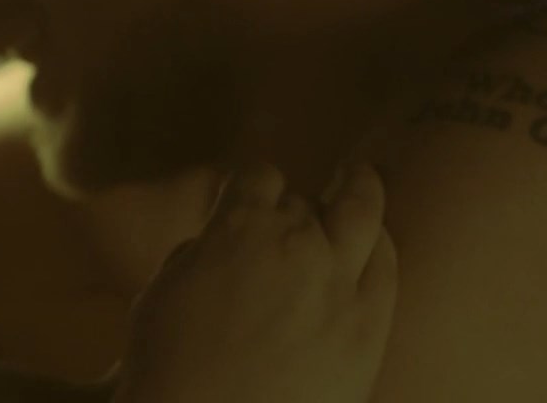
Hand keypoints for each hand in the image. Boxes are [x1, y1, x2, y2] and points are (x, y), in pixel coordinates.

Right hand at [114, 161, 396, 402]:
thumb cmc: (169, 369)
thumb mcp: (161, 293)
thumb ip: (197, 254)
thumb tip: (215, 242)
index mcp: (240, 227)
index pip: (258, 175)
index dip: (253, 183)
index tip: (252, 192)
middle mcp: (295, 242)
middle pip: (304, 201)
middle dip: (294, 207)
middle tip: (294, 214)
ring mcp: (338, 283)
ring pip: (361, 212)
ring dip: (359, 188)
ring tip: (361, 178)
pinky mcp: (367, 327)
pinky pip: (385, 269)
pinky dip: (380, 247)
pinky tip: (380, 242)